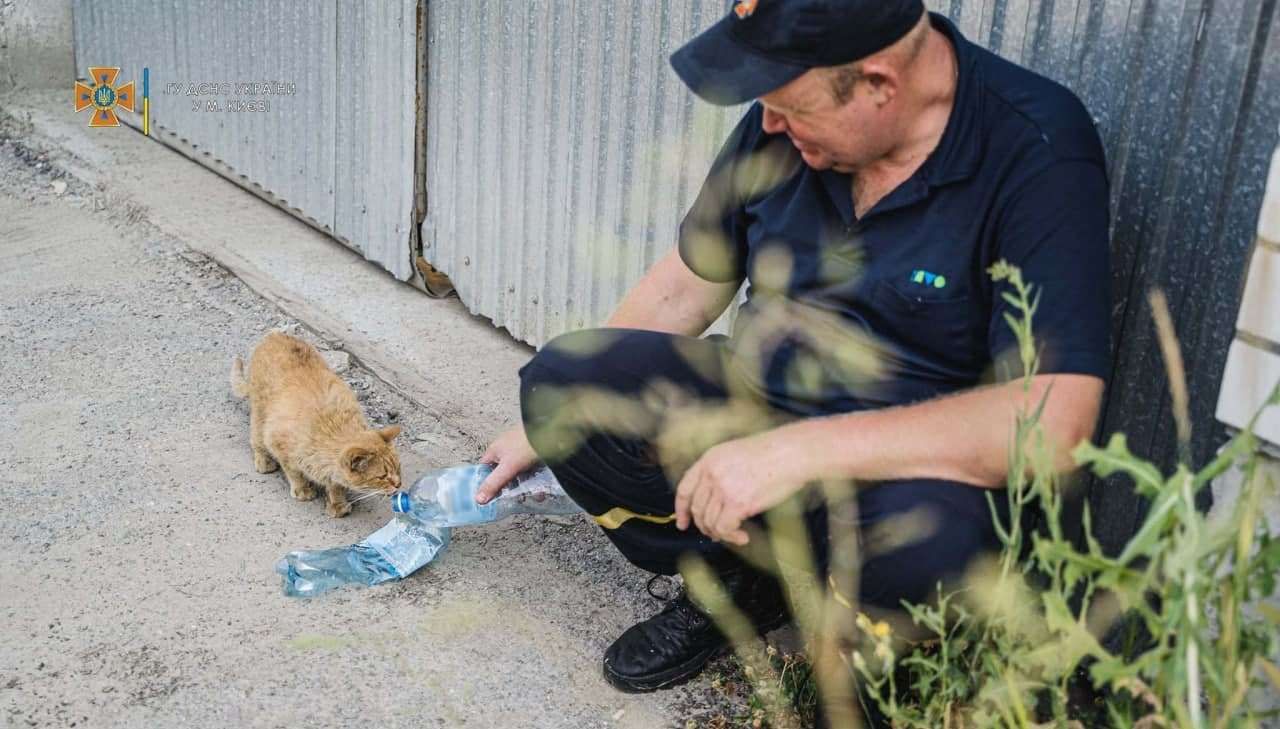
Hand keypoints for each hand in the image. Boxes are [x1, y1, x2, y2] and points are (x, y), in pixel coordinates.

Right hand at [476, 425, 539, 503]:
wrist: (550, 434)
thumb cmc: (525, 446)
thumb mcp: (507, 468)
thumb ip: (493, 484)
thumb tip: (478, 499)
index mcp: (495, 450)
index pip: (485, 469)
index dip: (486, 482)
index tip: (490, 497)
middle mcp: (506, 448)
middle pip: (503, 472)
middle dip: (510, 486)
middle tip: (516, 498)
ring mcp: (520, 449)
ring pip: (519, 471)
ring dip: (526, 483)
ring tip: (535, 495)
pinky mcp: (533, 451)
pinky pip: (531, 468)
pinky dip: (535, 477)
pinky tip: (542, 486)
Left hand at [673, 429, 807, 545]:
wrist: (791, 453)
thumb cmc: (773, 454)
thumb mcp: (736, 455)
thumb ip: (721, 474)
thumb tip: (715, 503)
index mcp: (710, 459)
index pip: (685, 489)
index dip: (681, 509)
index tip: (682, 522)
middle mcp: (712, 474)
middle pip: (697, 509)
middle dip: (704, 526)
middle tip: (715, 533)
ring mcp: (723, 488)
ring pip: (709, 522)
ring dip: (720, 533)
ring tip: (734, 534)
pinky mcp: (737, 503)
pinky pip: (724, 529)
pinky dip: (731, 537)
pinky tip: (742, 537)